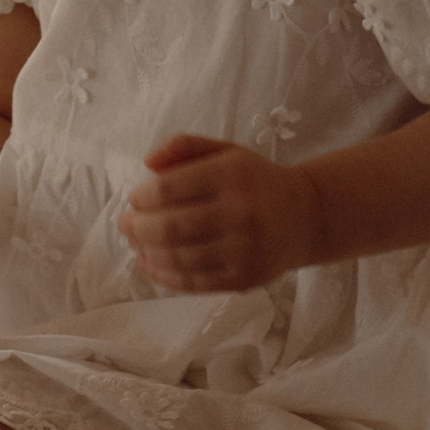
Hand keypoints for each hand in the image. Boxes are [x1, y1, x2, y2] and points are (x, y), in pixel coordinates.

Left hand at [119, 132, 320, 294]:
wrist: (306, 217)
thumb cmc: (256, 181)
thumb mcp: (226, 152)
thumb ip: (185, 146)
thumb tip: (147, 163)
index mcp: (232, 174)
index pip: (170, 188)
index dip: (142, 197)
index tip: (133, 199)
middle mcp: (240, 212)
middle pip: (170, 226)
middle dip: (137, 227)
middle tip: (124, 224)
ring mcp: (244, 250)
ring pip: (179, 257)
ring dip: (146, 252)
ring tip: (135, 243)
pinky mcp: (245, 279)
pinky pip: (194, 282)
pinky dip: (164, 276)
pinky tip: (150, 265)